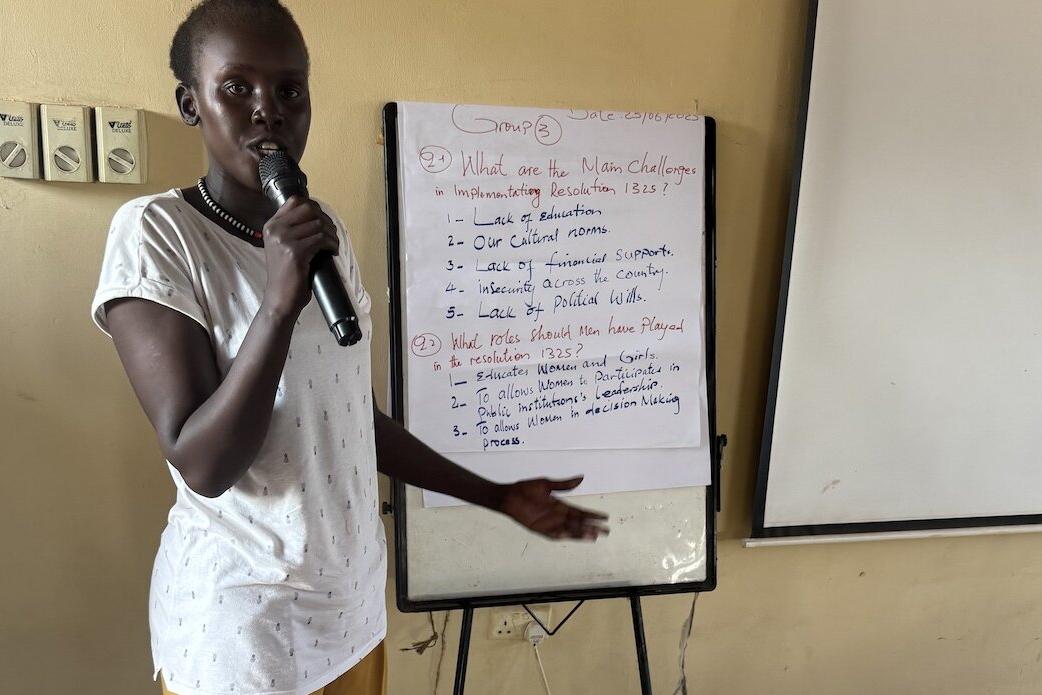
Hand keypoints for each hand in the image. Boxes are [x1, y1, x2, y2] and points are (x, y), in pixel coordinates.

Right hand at [261, 195, 339, 316]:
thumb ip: (293, 230)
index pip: (295, 201)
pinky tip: (332, 252)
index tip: (323, 220)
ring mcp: (283, 239)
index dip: (314, 207)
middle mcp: (275, 229)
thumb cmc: (286, 275)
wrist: (280, 298)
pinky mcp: (294, 251)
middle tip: (332, 234)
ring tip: (333, 245)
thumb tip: (318, 217)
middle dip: (326, 220)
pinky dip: (331, 244)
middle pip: (309, 209)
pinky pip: (320, 239)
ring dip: (332, 234)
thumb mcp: (283, 247)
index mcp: (271, 225)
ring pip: (318, 224)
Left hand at [497, 476, 608, 540]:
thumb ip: (564, 484)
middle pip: (579, 523)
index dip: (592, 515)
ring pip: (570, 530)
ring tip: (595, 536)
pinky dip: (564, 535)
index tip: (605, 517)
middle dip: (592, 527)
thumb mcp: (546, 484)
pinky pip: (555, 534)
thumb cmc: (525, 489)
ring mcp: (549, 524)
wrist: (508, 496)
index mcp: (560, 505)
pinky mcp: (540, 529)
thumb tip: (582, 477)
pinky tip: (574, 536)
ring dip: (582, 534)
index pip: (580, 512)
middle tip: (607, 531)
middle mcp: (557, 516)